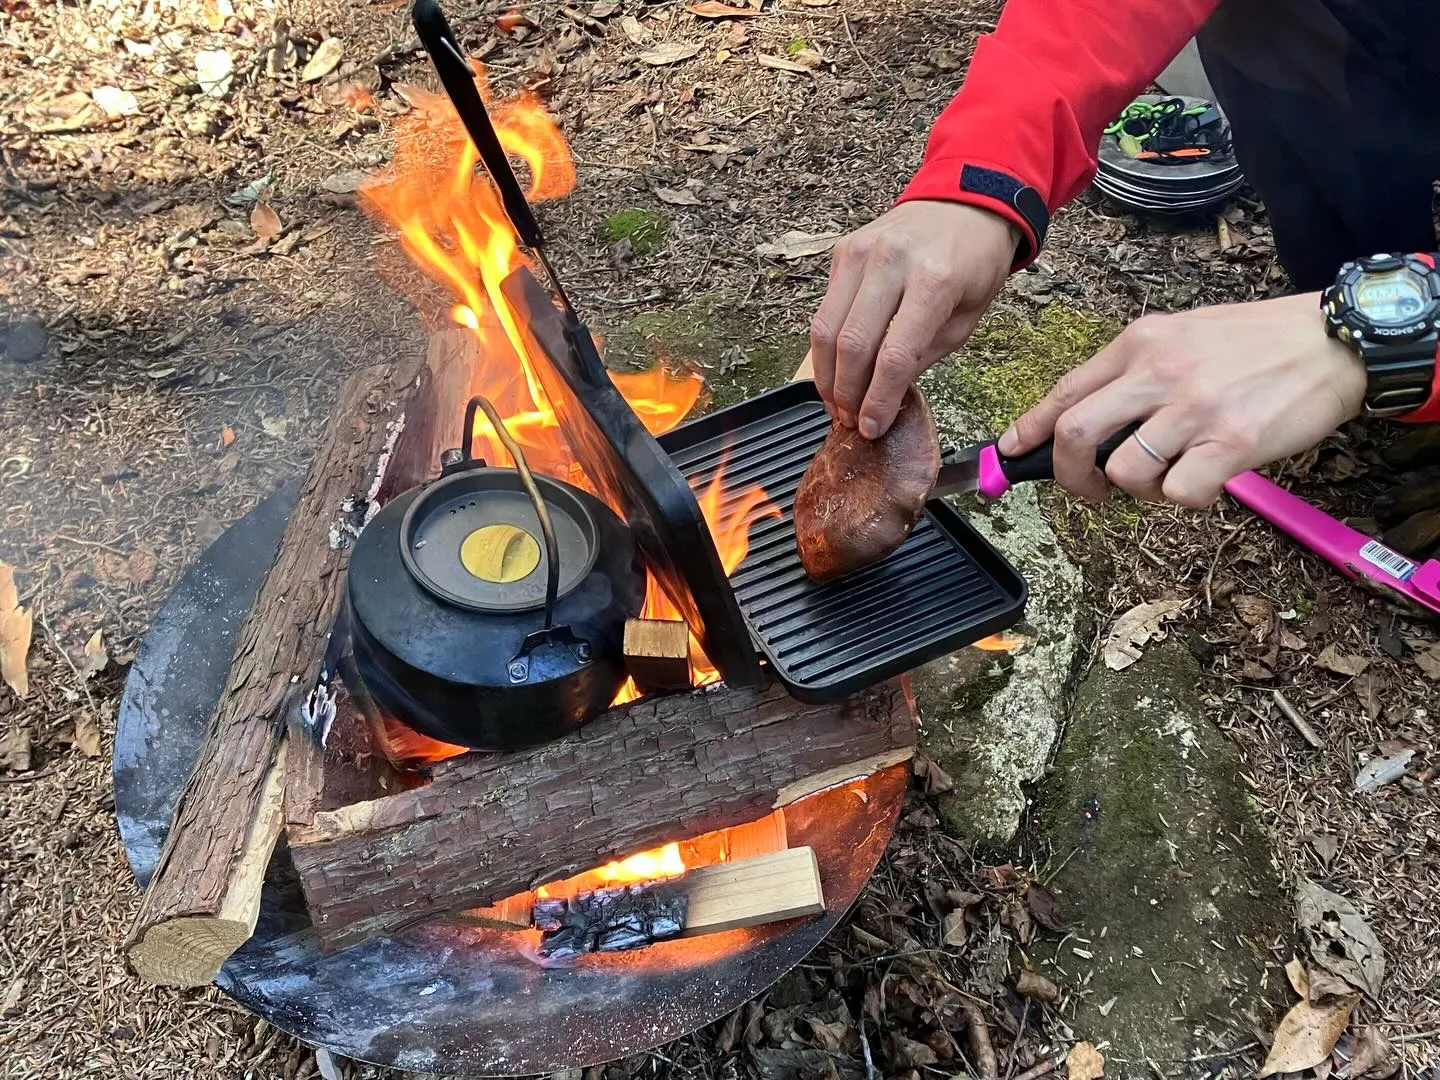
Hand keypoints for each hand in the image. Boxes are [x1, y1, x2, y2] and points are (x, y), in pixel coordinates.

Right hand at [809, 201, 1019, 438]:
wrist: (965, 201)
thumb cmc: (973, 262)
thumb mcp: (966, 318)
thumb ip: (924, 356)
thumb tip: (884, 396)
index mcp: (935, 281)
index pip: (894, 356)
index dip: (877, 401)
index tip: (872, 427)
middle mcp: (892, 262)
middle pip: (851, 344)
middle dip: (846, 393)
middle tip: (849, 420)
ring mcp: (862, 253)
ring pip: (825, 328)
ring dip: (825, 375)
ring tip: (835, 401)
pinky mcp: (843, 251)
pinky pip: (825, 308)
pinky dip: (826, 345)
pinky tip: (837, 366)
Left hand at [998, 293, 1365, 506]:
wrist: (1336, 339)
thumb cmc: (1257, 342)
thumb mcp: (1183, 335)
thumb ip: (1136, 371)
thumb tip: (1088, 419)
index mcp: (1141, 343)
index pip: (1066, 391)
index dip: (1029, 429)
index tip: (1010, 452)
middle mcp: (1159, 372)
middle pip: (1075, 435)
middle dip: (1068, 476)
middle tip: (1088, 489)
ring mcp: (1194, 408)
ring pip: (1123, 471)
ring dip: (1136, 490)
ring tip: (1166, 478)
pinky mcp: (1230, 442)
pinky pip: (1178, 493)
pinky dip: (1182, 499)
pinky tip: (1204, 480)